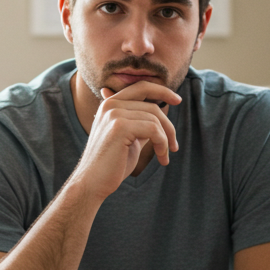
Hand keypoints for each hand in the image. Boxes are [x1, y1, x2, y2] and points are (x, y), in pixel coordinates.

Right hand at [71, 81, 181, 199]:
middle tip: (175, 145)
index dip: (162, 90)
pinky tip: (162, 158)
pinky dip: (162, 144)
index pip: (141, 87)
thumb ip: (139, 123)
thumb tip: (157, 112)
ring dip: (166, 140)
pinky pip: (154, 130)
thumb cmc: (112, 164)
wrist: (92, 183)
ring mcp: (114, 114)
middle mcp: (110, 105)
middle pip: (152, 105)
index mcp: (110, 104)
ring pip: (155, 119)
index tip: (177, 100)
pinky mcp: (120, 127)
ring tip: (165, 156)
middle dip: (168, 125)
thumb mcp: (129, 139)